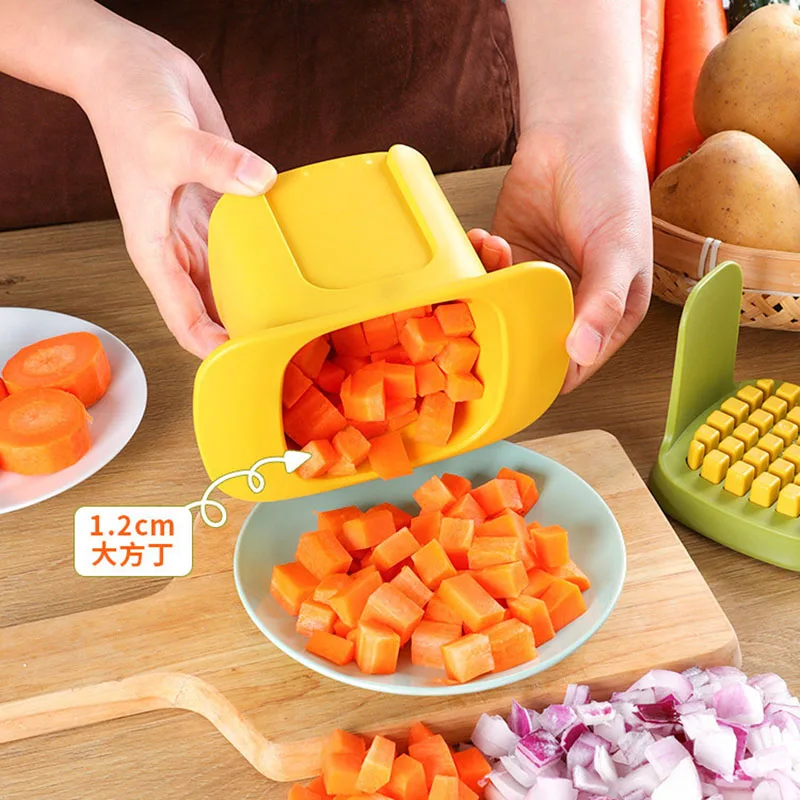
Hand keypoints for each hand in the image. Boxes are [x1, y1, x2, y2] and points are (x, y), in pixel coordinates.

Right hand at [76, 24, 276, 357]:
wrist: (130, 65)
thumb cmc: (127, 106)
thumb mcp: (168, 138)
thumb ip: (214, 162)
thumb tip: (261, 181)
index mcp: (157, 249)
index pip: (184, 317)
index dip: (213, 347)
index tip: (248, 364)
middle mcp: (183, 246)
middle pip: (216, 307)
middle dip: (247, 330)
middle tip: (293, 346)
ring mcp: (205, 227)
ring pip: (236, 280)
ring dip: (262, 297)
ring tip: (305, 316)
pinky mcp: (226, 203)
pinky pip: (252, 240)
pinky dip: (272, 253)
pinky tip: (303, 262)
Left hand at [469, 122, 652, 393]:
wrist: (577, 132)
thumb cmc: (613, 188)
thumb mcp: (619, 250)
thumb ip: (603, 303)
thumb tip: (581, 352)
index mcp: (605, 316)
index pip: (572, 368)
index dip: (543, 374)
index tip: (512, 367)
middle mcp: (568, 306)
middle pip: (530, 346)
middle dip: (505, 334)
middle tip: (483, 319)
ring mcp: (534, 284)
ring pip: (501, 313)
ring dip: (491, 292)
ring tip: (498, 253)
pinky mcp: (507, 259)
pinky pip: (484, 279)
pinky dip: (479, 264)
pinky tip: (488, 238)